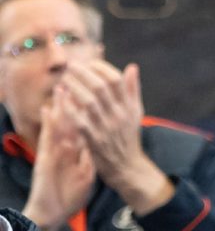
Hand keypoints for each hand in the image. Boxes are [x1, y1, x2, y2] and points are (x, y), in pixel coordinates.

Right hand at [23, 88, 95, 230]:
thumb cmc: (68, 197)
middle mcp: (62, 150)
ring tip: (62, 88)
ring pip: (58, 126)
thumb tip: (94, 149)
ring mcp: (53, 154)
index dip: (85, 114)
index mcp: (73, 154)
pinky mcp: (45, 160)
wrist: (52, 214)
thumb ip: (88, 162)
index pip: (80, 129)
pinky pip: (49, 140)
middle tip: (75, 84)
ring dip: (61, 108)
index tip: (92, 97)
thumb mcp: (84, 177)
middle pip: (69, 123)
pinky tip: (49, 111)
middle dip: (72, 104)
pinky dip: (50, 125)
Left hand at [58, 59, 172, 215]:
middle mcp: (118, 115)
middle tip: (71, 66)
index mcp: (129, 106)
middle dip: (83, 73)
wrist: (127, 167)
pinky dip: (69, 107)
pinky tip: (62, 99)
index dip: (101, 67)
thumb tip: (132, 67)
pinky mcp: (93, 140)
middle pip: (100, 87)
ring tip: (65, 79)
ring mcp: (106, 128)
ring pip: (88, 101)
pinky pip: (79, 120)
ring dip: (74, 87)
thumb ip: (133, 89)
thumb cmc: (129, 137)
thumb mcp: (136, 112)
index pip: (116, 80)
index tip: (90, 63)